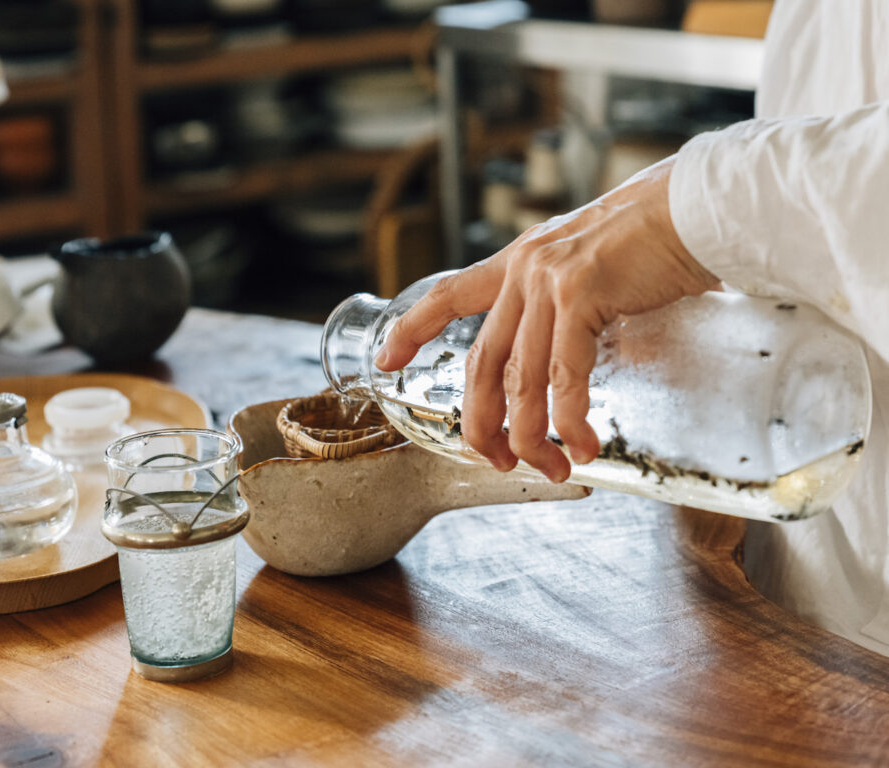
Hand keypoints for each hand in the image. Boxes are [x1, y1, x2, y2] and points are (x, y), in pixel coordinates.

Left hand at [374, 157, 717, 481]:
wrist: (698, 207)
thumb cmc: (655, 240)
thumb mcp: (589, 265)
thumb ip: (564, 300)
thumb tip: (565, 351)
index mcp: (519, 261)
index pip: (449, 295)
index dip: (412, 328)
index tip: (385, 361)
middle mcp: (523, 269)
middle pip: (481, 362)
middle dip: (482, 422)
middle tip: (493, 460)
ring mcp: (548, 280)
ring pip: (520, 380)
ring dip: (531, 435)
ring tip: (548, 467)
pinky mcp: (580, 294)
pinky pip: (564, 377)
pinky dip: (570, 419)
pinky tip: (582, 443)